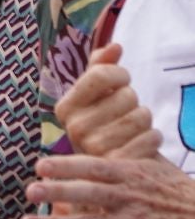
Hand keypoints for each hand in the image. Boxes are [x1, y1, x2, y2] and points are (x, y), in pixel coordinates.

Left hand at [22, 153, 194, 218]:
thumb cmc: (177, 189)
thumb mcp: (153, 164)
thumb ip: (123, 153)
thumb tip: (96, 136)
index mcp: (129, 174)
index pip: (93, 167)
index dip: (67, 165)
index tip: (40, 165)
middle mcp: (127, 197)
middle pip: (87, 193)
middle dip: (57, 192)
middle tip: (29, 190)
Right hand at [54, 43, 160, 158]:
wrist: (107, 172)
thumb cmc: (103, 125)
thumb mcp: (94, 97)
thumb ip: (100, 67)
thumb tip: (115, 46)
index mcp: (65, 107)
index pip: (101, 74)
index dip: (119, 74)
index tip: (120, 82)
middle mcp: (75, 127)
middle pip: (127, 95)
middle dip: (132, 101)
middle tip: (123, 113)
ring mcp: (97, 148)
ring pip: (142, 115)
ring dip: (144, 119)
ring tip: (132, 129)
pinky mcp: (122, 164)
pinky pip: (152, 136)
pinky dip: (153, 137)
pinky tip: (141, 142)